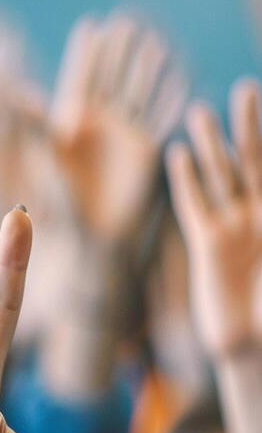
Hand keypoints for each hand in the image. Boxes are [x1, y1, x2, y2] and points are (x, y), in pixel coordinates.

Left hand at [42, 14, 185, 242]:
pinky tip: (181, 76)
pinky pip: (162, 115)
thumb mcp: (48, 153)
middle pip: (112, 78)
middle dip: (119, 52)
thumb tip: (10, 91)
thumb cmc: (62, 198)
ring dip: (148, 68)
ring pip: (139, 91)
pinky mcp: (148, 147)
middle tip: (126, 22)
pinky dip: (171, 96)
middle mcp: (100, 124)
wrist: (92, 231)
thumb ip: (33, 120)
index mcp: (72, 122)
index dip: (87, 54)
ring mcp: (125, 133)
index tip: (90, 25)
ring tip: (154, 42)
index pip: (81, 79)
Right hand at [167, 79, 261, 361]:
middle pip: (254, 160)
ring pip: (222, 177)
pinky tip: (178, 154)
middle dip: (250, 126)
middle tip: (246, 89)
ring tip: (200, 111)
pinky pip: (194, 205)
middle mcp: (260, 215)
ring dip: (212, 144)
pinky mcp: (207, 244)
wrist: (257, 343)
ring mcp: (232, 228)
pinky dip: (187, 179)